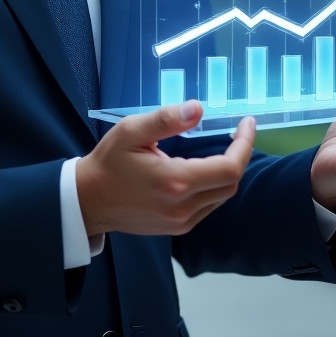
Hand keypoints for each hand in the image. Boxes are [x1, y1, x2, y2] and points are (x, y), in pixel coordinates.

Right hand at [76, 102, 255, 238]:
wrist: (89, 200)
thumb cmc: (108, 162)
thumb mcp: (131, 130)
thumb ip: (166, 119)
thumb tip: (198, 108)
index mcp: (175, 181)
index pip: (229, 168)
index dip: (244, 144)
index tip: (247, 123)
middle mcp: (183, 206)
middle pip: (230, 183)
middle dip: (238, 156)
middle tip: (235, 132)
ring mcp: (181, 221)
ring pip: (221, 196)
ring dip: (225, 172)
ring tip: (220, 148)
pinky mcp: (178, 228)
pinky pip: (208, 206)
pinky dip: (213, 186)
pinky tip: (201, 170)